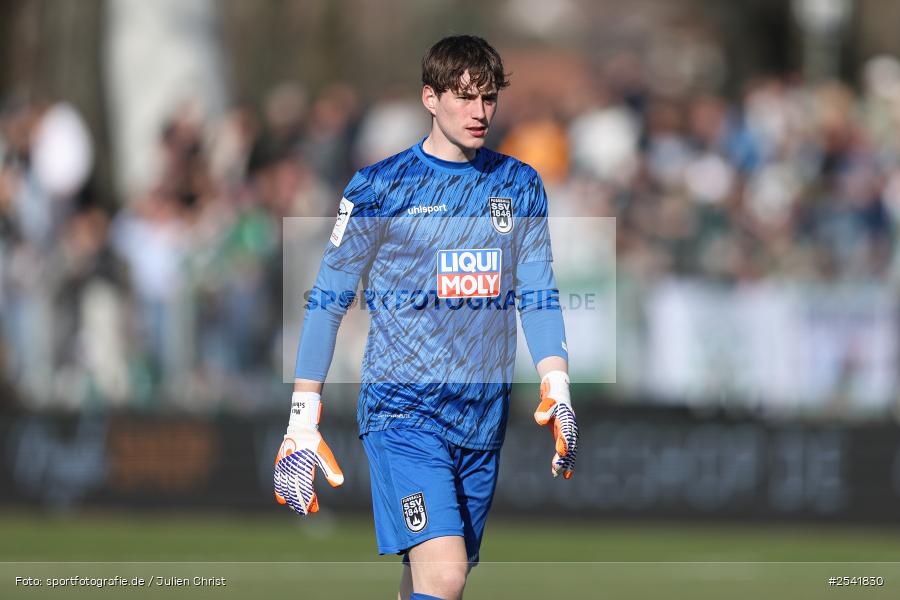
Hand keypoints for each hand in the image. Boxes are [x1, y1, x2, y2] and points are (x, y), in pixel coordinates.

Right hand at [274, 392, 343, 514]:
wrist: (300, 428)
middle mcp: (291, 469)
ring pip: (284, 489)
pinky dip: (280, 491)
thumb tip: (339, 484)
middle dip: (300, 504)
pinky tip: (283, 498)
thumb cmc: (315, 442)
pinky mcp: (279, 465)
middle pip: (294, 493)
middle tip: (306, 511)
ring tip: (295, 507)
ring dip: (290, 499)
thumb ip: (331, 469)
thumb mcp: (325, 455)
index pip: (306, 491)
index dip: (310, 501)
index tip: (315, 509)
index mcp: (303, 468)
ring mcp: (283, 467)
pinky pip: (277, 481)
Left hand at [533, 370, 577, 478]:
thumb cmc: (551, 401)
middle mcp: (571, 429)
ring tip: (558, 474)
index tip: (560, 453)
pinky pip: (568, 452)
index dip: (563, 444)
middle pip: (569, 446)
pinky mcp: (566, 439)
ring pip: (570, 452)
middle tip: (556, 470)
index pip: (565, 434)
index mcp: (566, 420)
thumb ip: (543, 412)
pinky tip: (561, 473)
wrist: (559, 397)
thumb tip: (540, 420)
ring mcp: (570, 435)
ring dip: (565, 463)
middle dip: (563, 459)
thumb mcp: (546, 404)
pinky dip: (566, 462)